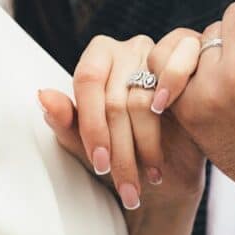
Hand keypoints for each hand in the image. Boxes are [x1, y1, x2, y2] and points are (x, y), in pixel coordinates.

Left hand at [40, 30, 206, 214]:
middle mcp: (129, 49)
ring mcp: (162, 55)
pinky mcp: (191, 70)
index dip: (92, 125)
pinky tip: (163, 158)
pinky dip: (166, 131)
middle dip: (118, 150)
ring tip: (145, 178)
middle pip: (115, 98)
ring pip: (143, 103)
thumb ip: (65, 121)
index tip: (99, 163)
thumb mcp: (87, 143)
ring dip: (143, 149)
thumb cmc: (121, 152)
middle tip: (124, 185)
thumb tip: (44, 96)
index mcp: (98, 57)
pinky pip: (176, 93)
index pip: (88, 81)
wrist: (168, 172)